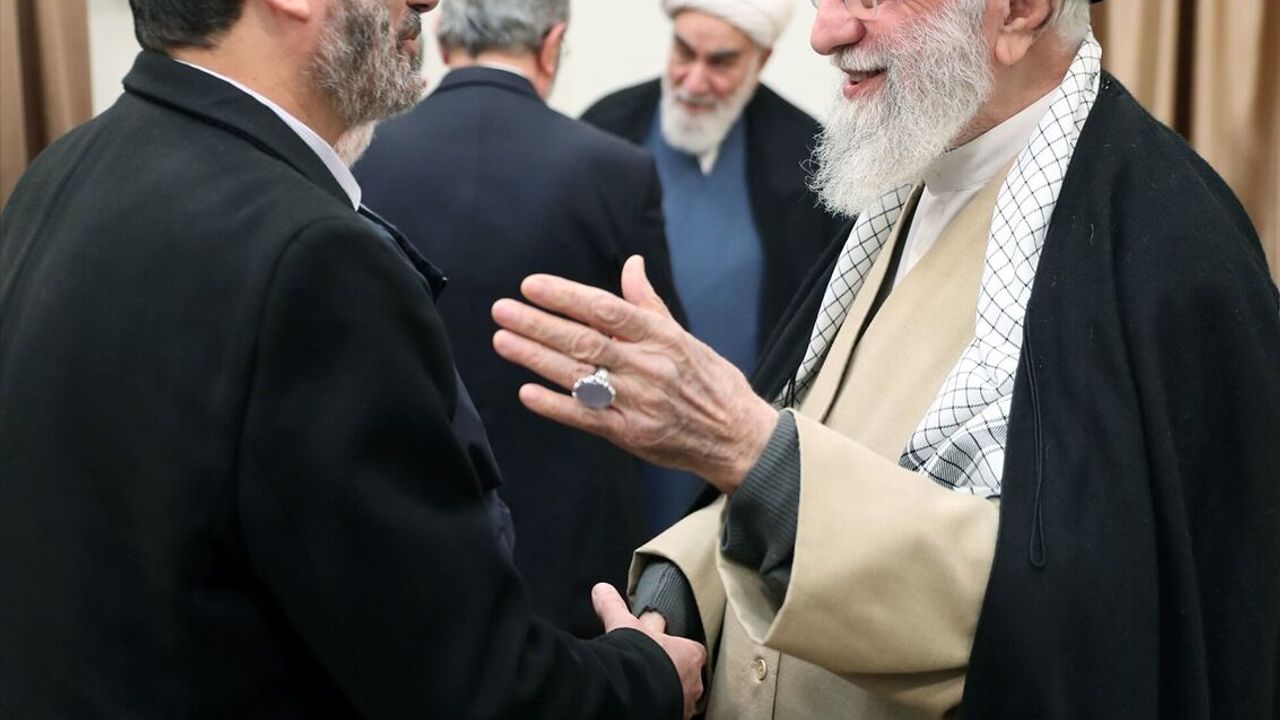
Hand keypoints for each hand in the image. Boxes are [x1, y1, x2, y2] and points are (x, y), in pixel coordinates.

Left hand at [491, 255, 778, 492]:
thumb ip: (649, 303)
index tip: (533, 286)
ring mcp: (638, 402)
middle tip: (503, 310)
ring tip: (504, 340)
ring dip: (537, 358)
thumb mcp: (685, 336)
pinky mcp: (631, 434)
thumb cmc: (712, 384)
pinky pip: (587, 417)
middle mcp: (647, 366)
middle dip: (539, 324)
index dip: (567, 296)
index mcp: (661, 337)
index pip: (606, 310)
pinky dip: (555, 405)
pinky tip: (527, 392)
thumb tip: (632, 264)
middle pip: (585, 340)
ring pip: (580, 375)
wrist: (738, 436)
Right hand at [592, 583, 704, 719]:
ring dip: (672, 695)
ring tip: (651, 691)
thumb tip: (600, 588)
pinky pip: (674, 713)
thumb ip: (613, 606)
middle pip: (690, 677)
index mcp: (689, 654)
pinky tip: (649, 706)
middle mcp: (694, 682)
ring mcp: (687, 705)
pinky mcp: (676, 719)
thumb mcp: (623, 625)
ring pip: (684, 699)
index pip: (695, 651)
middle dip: (676, 675)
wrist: (633, 694)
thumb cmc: (639, 657)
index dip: (682, 650)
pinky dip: (665, 709)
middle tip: (657, 673)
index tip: (668, 651)